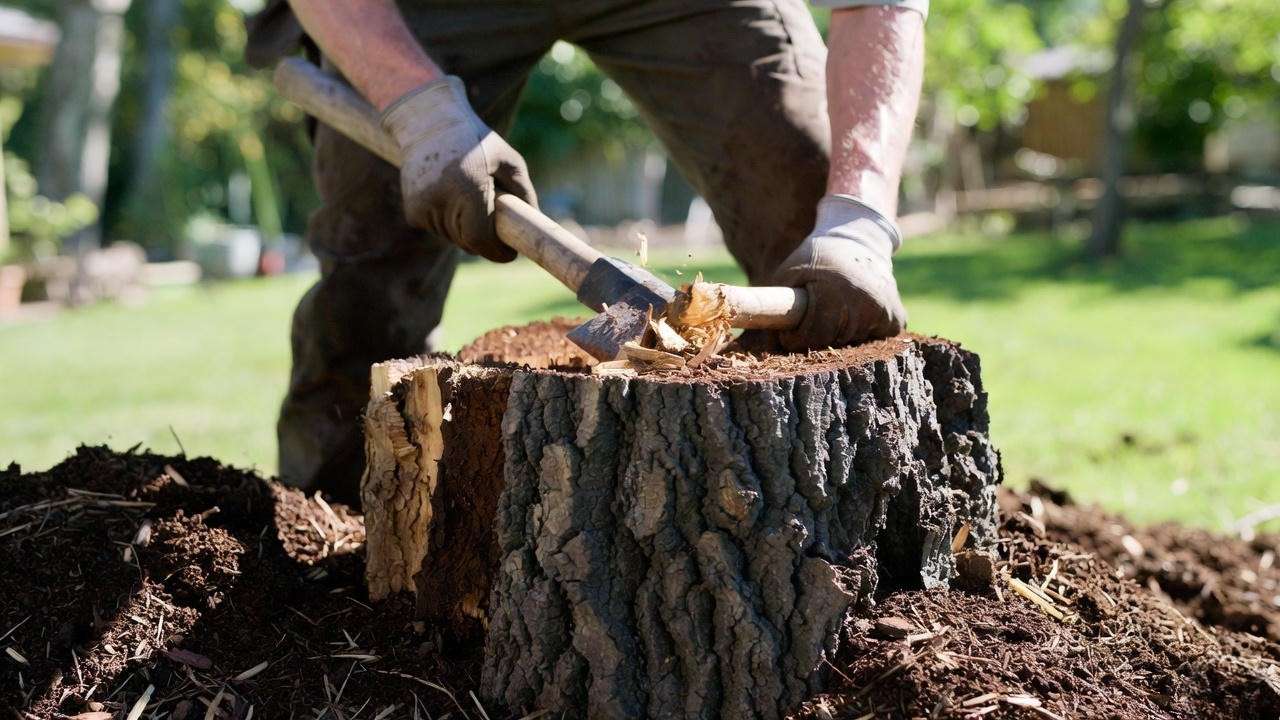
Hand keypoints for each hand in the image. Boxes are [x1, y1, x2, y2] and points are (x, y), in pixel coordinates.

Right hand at [382, 77, 536, 261]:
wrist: (428, 122)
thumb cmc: (475, 141)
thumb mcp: (508, 160)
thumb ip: (524, 193)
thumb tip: (534, 222)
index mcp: (467, 187)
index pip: (480, 239)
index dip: (497, 252)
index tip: (510, 253)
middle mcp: (441, 200)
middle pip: (468, 242)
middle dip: (485, 240)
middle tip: (497, 226)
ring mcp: (423, 207)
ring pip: (453, 238)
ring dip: (466, 230)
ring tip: (471, 200)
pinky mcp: (413, 211)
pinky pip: (438, 230)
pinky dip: (449, 222)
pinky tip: (451, 196)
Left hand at [770, 195, 906, 349]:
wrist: (857, 240)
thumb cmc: (815, 259)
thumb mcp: (788, 273)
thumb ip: (773, 305)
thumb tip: (762, 342)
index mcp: (834, 292)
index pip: (812, 337)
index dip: (795, 338)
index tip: (790, 331)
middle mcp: (864, 302)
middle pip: (832, 342)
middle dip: (817, 337)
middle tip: (813, 318)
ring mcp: (884, 311)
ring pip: (853, 344)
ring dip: (840, 334)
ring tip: (836, 309)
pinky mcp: (896, 318)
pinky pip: (874, 341)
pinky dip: (864, 333)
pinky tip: (857, 312)